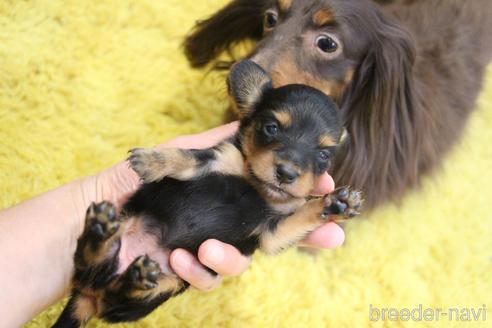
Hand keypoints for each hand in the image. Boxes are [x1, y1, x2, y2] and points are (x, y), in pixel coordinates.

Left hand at [94, 122, 344, 290]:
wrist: (93, 216)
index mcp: (224, 194)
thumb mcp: (177, 155)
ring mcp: (207, 247)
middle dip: (306, 235)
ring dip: (233, 258)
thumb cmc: (133, 182)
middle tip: (334, 234)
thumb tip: (248, 122)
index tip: (326, 186)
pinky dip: (199, 271)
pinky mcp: (187, 272)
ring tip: (206, 249)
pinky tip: (181, 257)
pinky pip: (207, 278)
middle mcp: (222, 221)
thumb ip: (213, 144)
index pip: (270, 196)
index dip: (300, 195)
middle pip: (271, 232)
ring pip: (242, 261)